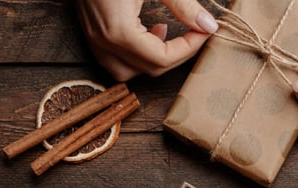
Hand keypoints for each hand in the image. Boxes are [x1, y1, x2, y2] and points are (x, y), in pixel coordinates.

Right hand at [77, 0, 218, 80]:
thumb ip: (183, 6)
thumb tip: (208, 25)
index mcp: (118, 31)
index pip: (162, 58)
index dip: (189, 48)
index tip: (204, 31)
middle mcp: (103, 41)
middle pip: (148, 69)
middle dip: (176, 54)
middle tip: (194, 33)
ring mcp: (93, 38)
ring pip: (127, 71)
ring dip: (151, 60)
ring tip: (165, 34)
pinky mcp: (90, 31)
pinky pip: (112, 59)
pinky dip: (133, 54)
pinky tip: (146, 31)